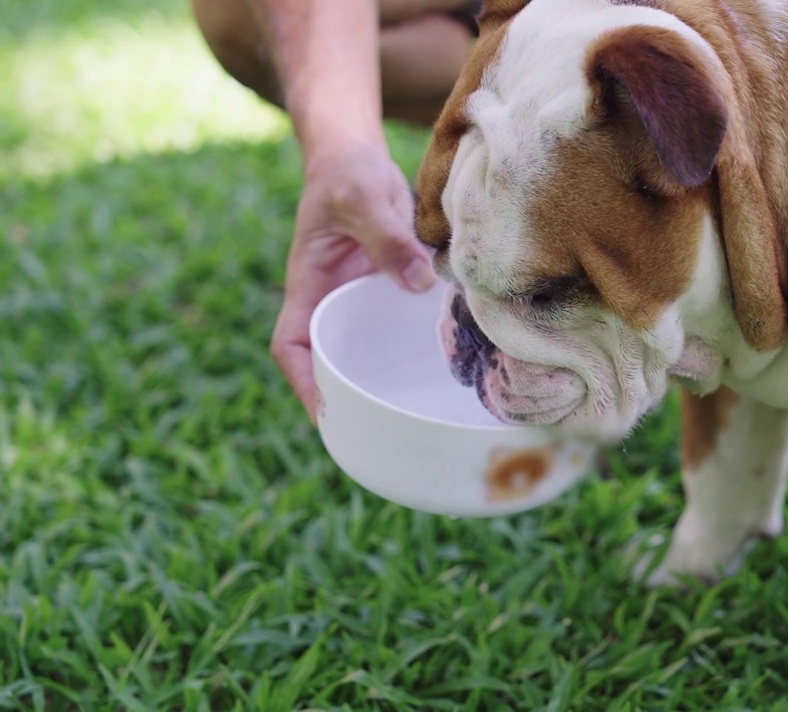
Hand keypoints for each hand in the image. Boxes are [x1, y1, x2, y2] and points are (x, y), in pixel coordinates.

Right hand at [270, 140, 434, 422]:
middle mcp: (331, 298)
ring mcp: (358, 297)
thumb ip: (390, 238)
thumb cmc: (348, 171)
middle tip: (378, 431)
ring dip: (380, 376)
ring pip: (363, 347)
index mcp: (309, 284)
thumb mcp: (365, 197)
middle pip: (328, 358)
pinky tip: (443, 363)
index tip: (324, 411)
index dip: (302, 381)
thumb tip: (420, 284)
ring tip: (413, 413)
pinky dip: (410, 345)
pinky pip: (393, 325)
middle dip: (343, 395)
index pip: (292, 344)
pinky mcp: (386, 288)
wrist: (357, 153)